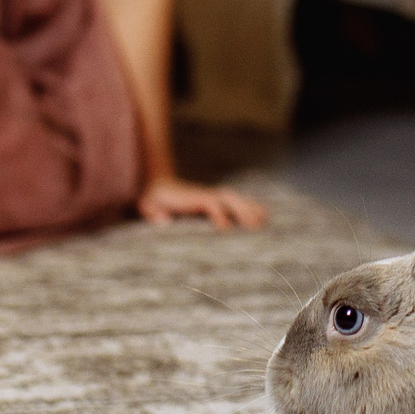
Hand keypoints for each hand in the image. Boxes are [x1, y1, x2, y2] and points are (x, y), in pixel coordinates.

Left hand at [136, 175, 267, 230]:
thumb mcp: (149, 205)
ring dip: (250, 207)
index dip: (218, 214)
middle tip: (256, 225)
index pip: (209, 203)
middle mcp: (205, 195)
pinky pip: (235, 201)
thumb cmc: (153, 199)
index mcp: (191, 198)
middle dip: (242, 211)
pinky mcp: (214, 199)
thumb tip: (164, 220)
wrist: (156, 184)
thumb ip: (155, 213)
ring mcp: (211, 195)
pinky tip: (262, 215)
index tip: (225, 229)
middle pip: (228, 199)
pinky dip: (250, 206)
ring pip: (235, 199)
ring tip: (265, 220)